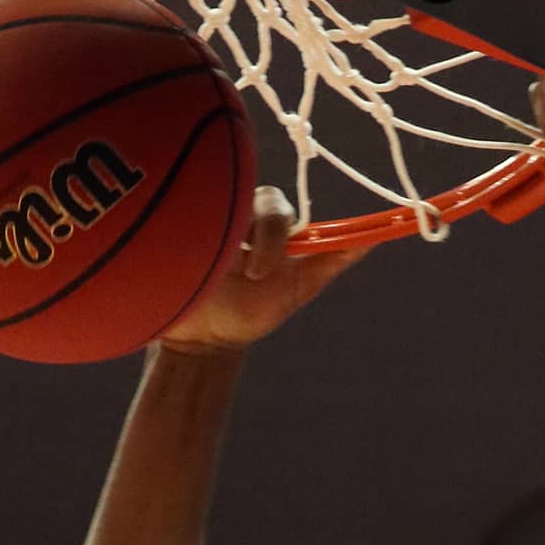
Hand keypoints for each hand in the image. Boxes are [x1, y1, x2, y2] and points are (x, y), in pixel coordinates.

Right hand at [157, 185, 356, 353]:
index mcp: (265, 222)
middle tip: (252, 276)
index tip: (265, 269)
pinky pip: (178, 223)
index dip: (276, 230)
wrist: (204, 339)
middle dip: (255, 239)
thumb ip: (329, 261)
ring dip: (222, 246)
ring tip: (221, 281)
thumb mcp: (296, 288)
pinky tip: (188, 271)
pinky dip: (187, 245)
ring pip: (214, 212)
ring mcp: (201, 221)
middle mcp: (232, 213)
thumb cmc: (251, 311)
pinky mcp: (172, 233)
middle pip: (241, 206)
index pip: (274, 208)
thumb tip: (371, 241)